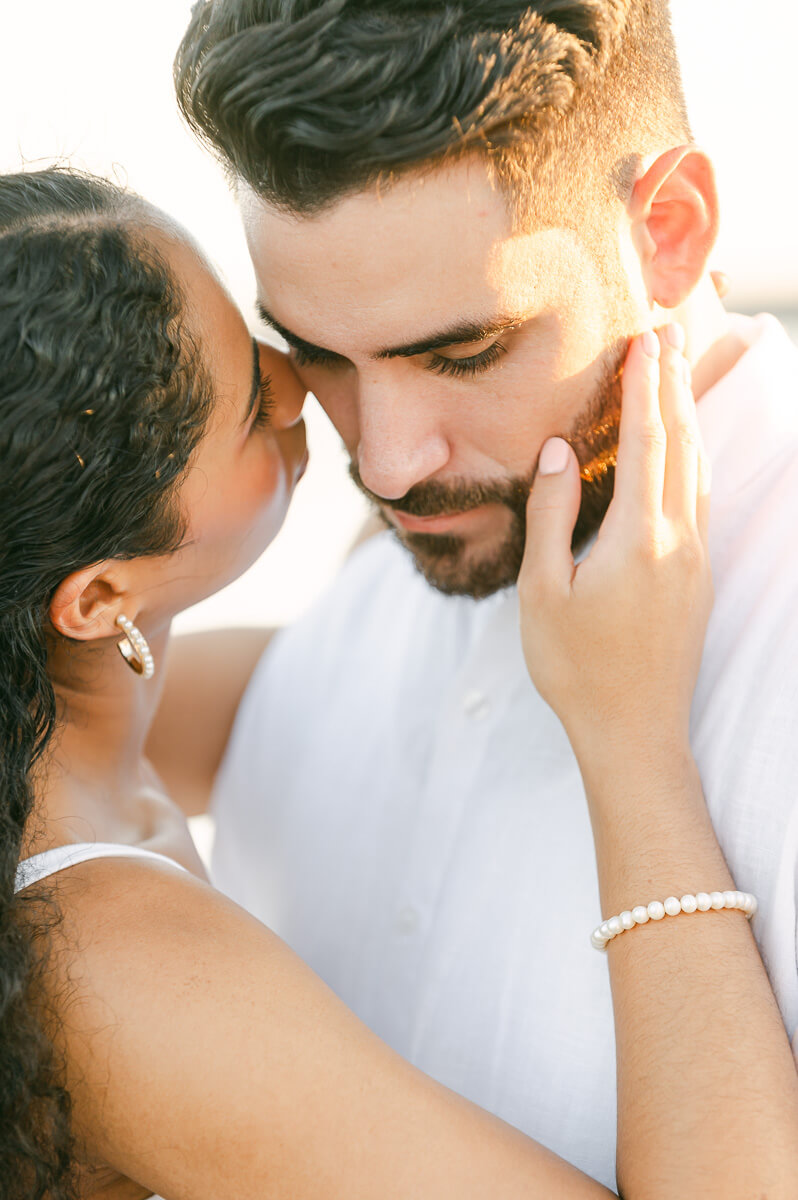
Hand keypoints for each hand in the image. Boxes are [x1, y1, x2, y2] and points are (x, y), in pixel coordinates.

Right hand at [518, 326, 712, 757]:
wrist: (634, 732)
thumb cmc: (576, 668)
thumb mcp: (543, 592)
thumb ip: (552, 514)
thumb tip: (562, 450)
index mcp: (639, 540)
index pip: (648, 442)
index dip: (646, 387)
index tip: (646, 339)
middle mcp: (680, 541)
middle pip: (683, 444)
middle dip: (675, 384)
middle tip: (669, 333)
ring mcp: (696, 560)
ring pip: (699, 470)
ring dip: (687, 417)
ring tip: (676, 375)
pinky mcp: (699, 578)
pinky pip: (700, 499)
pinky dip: (691, 458)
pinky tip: (683, 449)